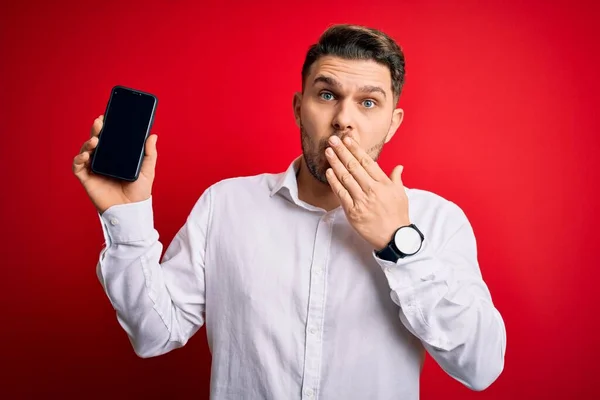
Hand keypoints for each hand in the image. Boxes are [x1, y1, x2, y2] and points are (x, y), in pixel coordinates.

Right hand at [72, 115, 158, 213]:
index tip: (107, 116)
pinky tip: (86, 155)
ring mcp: (94, 168)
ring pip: (86, 150)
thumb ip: (149, 153)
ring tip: (95, 140)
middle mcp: (103, 160)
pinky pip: (78, 166)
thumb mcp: (147, 170)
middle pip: (97, 141)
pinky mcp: (87, 179)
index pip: (109, 138)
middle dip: (96, 130)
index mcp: (116, 156)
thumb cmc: (139, 192)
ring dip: (88, 143)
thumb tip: (153, 135)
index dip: (106, 127)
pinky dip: (79, 159)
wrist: (131, 210)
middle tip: (100, 122)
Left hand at [324, 134, 409, 249]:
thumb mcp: (401, 194)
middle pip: (354, 166)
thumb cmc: (398, 216)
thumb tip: (398, 166)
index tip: (347, 139)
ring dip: (335, 163)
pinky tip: (329, 172)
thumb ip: (396, 179)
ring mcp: (362, 201)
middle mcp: (372, 189)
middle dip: (342, 151)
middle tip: (333, 139)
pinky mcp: (353, 212)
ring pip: (346, 178)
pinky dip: (334, 182)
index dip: (356, 149)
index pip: (367, 162)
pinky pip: (341, 194)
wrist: (394, 237)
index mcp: (384, 183)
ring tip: (328, 151)